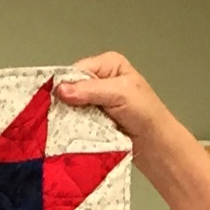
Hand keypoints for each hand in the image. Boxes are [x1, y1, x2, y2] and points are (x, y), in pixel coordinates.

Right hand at [51, 53, 170, 141]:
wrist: (155, 145)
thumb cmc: (146, 114)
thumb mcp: (120, 93)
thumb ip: (91, 90)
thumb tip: (61, 89)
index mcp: (108, 65)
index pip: (76, 70)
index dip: (64, 84)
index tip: (54, 100)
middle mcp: (100, 80)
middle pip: (70, 88)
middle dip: (64, 102)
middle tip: (57, 117)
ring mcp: (95, 102)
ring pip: (70, 107)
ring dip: (67, 118)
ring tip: (64, 127)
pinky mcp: (92, 120)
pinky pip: (75, 121)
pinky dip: (72, 128)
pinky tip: (70, 134)